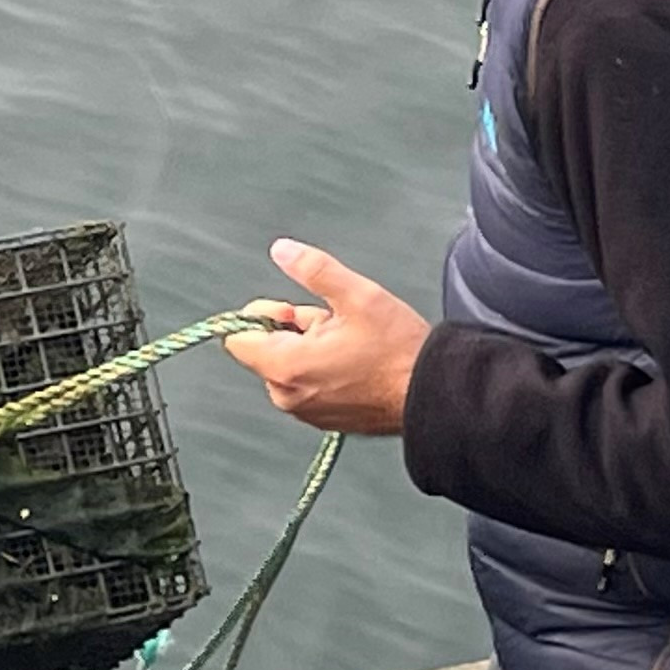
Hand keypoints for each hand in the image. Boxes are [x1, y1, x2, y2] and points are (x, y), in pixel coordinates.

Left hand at [221, 239, 427, 435]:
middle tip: (334, 324)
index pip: (237, 340)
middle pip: (265, 350)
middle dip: (292, 330)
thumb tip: (283, 251)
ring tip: (349, 344)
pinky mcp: (322, 418)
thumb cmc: (399, 352)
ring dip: (309, 349)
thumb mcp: (357, 295)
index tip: (293, 309)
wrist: (432, 393)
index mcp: (287, 366)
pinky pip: (306, 385)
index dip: (263, 315)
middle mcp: (288, 395)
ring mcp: (304, 411)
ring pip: (288, 366)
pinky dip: (321, 369)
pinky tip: (354, 362)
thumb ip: (313, 270)